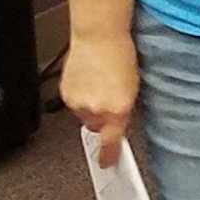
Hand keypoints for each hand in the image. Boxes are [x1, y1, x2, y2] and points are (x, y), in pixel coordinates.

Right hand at [64, 34, 138, 166]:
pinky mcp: (65, 93)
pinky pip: (74, 104)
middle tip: (109, 102)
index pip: (111, 140)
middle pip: (97, 127)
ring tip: (99, 86)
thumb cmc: (121, 56)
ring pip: (84, 116)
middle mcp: (97, 108)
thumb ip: (124, 109)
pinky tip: (89, 81)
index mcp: (118, 108)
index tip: (106, 163)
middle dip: (102, 120)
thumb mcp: (133, 87)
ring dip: (91, 108)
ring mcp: (78, 102)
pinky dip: (80, 98)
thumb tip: (119, 122)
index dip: (107, 155)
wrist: (99, 37)